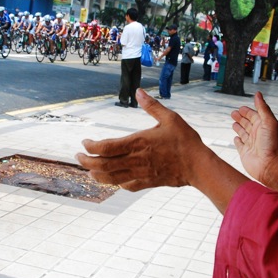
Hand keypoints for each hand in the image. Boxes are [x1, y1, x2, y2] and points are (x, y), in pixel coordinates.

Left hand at [77, 89, 212, 190]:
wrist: (198, 165)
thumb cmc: (185, 140)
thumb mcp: (170, 118)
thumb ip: (152, 106)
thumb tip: (139, 91)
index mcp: (138, 142)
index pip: (106, 147)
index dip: (91, 146)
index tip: (85, 142)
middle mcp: (135, 160)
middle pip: (102, 165)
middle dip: (86, 162)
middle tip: (79, 156)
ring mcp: (140, 173)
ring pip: (110, 179)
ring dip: (96, 175)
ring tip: (89, 170)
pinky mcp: (147, 183)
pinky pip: (126, 186)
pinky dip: (116, 183)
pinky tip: (114, 180)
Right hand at [231, 92, 277, 186]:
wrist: (270, 166)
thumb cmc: (272, 144)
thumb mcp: (268, 122)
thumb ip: (262, 108)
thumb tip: (258, 93)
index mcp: (263, 126)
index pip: (254, 115)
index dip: (247, 111)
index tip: (241, 108)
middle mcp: (257, 134)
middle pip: (247, 123)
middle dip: (241, 118)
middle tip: (233, 113)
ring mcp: (251, 144)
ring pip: (243, 133)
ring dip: (238, 127)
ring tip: (233, 122)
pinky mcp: (245, 153)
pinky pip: (240, 145)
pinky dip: (237, 141)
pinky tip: (236, 138)